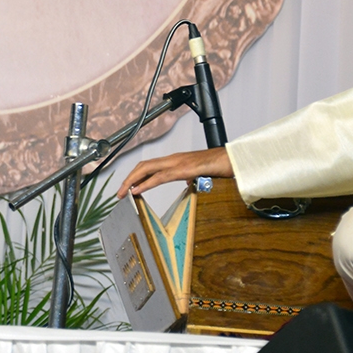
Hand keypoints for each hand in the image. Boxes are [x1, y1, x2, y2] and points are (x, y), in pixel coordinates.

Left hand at [117, 147, 232, 198]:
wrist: (234, 160)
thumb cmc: (220, 167)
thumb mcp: (201, 175)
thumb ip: (192, 178)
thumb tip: (189, 184)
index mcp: (176, 161)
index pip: (150, 166)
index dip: (136, 175)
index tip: (127, 187)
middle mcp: (174, 159)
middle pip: (143, 165)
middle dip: (128, 178)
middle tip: (119, 192)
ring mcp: (178, 163)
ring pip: (147, 168)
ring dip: (132, 181)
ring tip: (123, 192)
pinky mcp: (184, 169)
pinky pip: (161, 176)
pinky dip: (146, 183)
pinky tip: (137, 191)